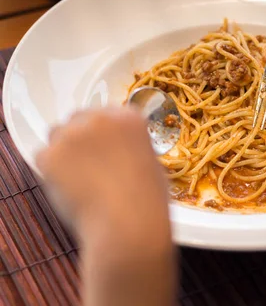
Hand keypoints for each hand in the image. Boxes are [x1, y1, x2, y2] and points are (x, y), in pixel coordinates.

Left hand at [36, 107, 168, 239]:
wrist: (128, 223)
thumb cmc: (146, 200)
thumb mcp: (150, 161)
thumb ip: (129, 146)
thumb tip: (115, 151)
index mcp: (129, 118)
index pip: (106, 114)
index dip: (102, 133)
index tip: (103, 148)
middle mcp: (100, 118)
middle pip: (78, 119)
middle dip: (81, 138)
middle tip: (87, 165)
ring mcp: (73, 134)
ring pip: (57, 135)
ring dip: (63, 152)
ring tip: (78, 179)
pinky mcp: (50, 154)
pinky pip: (42, 158)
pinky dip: (50, 173)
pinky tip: (69, 189)